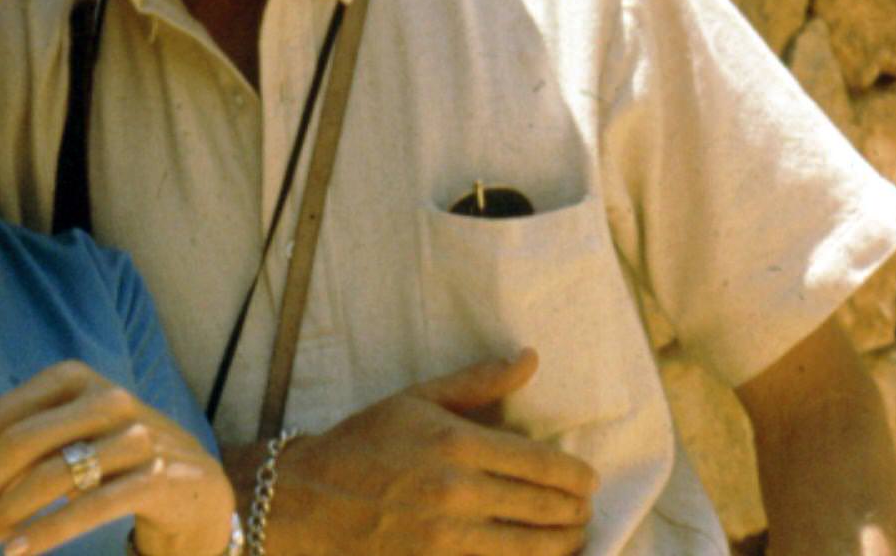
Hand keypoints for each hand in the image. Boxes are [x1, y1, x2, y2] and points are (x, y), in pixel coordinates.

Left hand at [0, 360, 234, 555]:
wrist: (194, 484)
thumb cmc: (113, 460)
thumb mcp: (65, 438)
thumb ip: (12, 450)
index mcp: (74, 378)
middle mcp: (106, 397)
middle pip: (19, 440)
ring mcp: (135, 435)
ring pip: (50, 474)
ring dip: (6, 514)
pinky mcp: (156, 476)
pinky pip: (89, 507)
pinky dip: (45, 533)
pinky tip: (18, 552)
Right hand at [254, 349, 596, 553]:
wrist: (307, 499)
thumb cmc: (364, 442)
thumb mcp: (416, 400)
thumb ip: (478, 382)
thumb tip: (530, 358)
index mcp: (456, 444)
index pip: (543, 465)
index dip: (577, 476)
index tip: (588, 479)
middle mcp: (457, 493)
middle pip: (546, 510)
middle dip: (576, 512)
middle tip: (582, 509)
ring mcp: (447, 541)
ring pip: (533, 550)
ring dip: (563, 545)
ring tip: (571, 538)